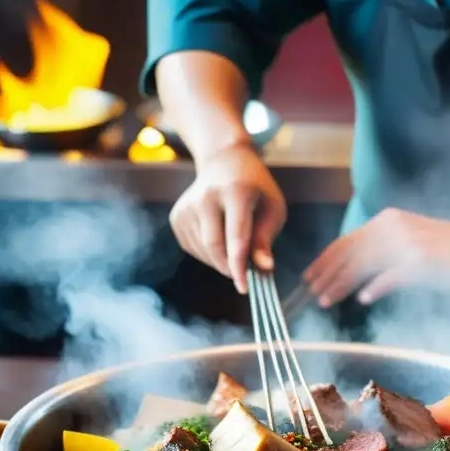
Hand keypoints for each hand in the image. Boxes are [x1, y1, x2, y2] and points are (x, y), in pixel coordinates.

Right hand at [169, 143, 285, 292]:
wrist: (223, 162)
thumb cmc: (255, 188)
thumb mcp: (272, 207)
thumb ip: (266, 239)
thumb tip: (264, 268)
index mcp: (235, 191)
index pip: (236, 234)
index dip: (239, 265)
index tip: (244, 288)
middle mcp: (206, 196)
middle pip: (214, 246)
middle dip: (229, 268)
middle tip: (243, 274)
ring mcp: (187, 206)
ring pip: (203, 250)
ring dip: (221, 261)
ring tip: (234, 246)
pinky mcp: (177, 216)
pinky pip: (193, 248)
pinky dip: (209, 254)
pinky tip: (219, 237)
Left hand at [303, 208, 449, 305]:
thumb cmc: (445, 247)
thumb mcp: (407, 238)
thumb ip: (380, 250)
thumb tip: (351, 273)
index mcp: (386, 220)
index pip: (345, 241)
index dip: (323, 261)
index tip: (308, 277)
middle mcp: (392, 227)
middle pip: (348, 253)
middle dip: (326, 275)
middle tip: (311, 293)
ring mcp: (407, 244)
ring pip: (362, 265)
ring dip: (341, 284)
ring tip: (327, 300)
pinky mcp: (422, 261)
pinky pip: (390, 276)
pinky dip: (374, 288)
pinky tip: (364, 299)